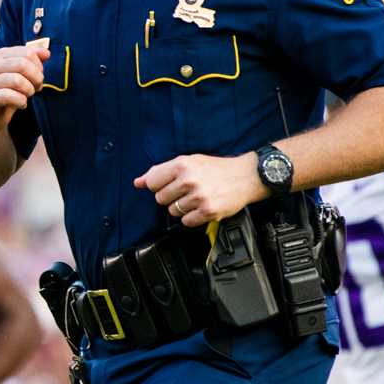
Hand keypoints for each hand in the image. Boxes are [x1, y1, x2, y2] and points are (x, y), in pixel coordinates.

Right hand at [0, 37, 48, 133]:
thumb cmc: (8, 91)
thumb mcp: (21, 73)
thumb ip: (33, 60)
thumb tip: (46, 53)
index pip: (27, 53)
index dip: (39, 66)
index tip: (38, 76)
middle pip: (22, 64)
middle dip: (36, 77)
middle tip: (37, 87)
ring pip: (17, 80)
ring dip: (29, 90)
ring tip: (28, 95)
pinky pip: (9, 96)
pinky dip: (21, 101)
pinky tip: (22, 104)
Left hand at [135, 152, 266, 228]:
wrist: (246, 176)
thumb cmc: (216, 169)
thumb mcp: (187, 162)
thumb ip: (160, 171)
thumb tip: (138, 182)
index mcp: (181, 165)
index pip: (152, 183)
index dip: (160, 186)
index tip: (170, 184)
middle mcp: (189, 180)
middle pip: (160, 199)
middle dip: (171, 197)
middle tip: (187, 191)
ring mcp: (198, 197)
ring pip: (173, 212)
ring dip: (183, 208)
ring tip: (197, 197)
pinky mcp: (208, 211)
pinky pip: (186, 222)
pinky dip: (192, 217)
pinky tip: (202, 207)